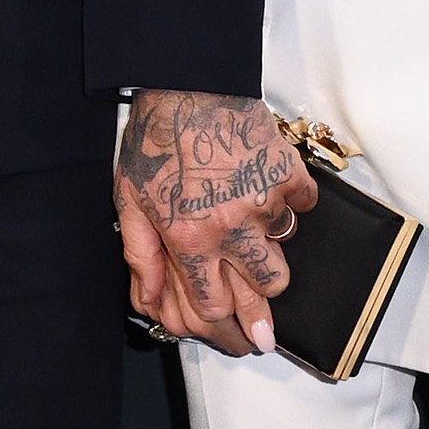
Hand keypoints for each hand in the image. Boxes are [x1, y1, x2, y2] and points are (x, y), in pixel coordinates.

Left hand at [115, 89, 318, 357]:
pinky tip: (270, 198)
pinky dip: (289, 207)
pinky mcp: (287, 175)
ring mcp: (263, 202)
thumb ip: (140, 256)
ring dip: (270, 256)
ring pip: (283, 254)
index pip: (211, 307)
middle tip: (264, 330)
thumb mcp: (127, 201)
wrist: (188, 84)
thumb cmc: (155, 140)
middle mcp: (229, 227)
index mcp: (186, 238)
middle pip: (262, 291)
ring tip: (254, 247)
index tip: (240, 344)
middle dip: (262, 314)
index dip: (225, 333)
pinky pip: (301, 207)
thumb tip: (149, 303)